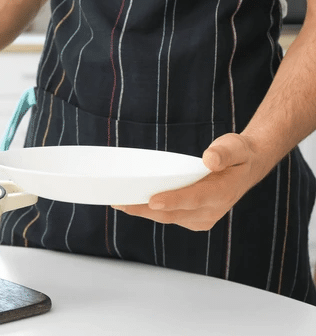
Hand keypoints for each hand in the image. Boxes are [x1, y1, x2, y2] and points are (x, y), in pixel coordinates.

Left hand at [112, 133, 265, 230]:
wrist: (246, 168)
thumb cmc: (237, 154)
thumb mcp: (235, 146)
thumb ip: (224, 152)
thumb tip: (210, 159)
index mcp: (222, 192)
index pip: (194, 198)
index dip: (173, 200)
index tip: (152, 201)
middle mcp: (212, 210)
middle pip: (173, 213)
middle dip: (144, 209)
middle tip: (119, 203)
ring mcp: (202, 218)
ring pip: (167, 218)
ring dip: (143, 212)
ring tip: (119, 203)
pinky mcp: (194, 220)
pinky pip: (169, 218)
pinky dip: (150, 212)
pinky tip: (133, 204)